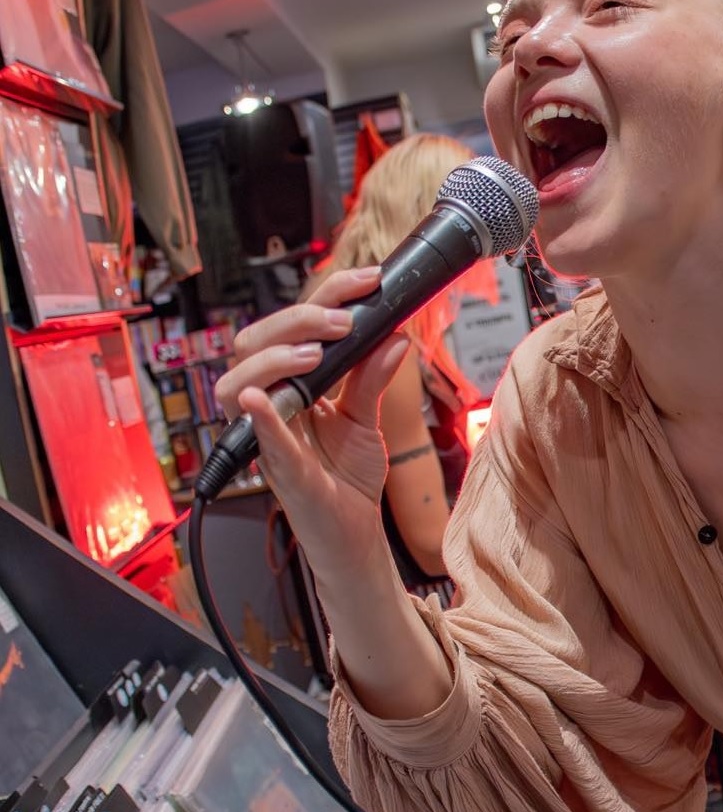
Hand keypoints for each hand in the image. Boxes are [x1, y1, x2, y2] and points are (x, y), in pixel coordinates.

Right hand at [213, 267, 412, 571]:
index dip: (325, 297)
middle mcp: (269, 404)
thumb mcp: (366, 417)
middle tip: (344, 320)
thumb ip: (373, 377)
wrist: (353, 531)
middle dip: (297, 321)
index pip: (292, 326)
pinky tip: (260, 399)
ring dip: (273, 360)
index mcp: (291, 384)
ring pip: (237, 383)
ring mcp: (268, 435)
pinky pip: (259, 440)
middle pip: (253, 343)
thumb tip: (396, 335)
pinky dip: (258, 417)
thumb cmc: (347, 475)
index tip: (368, 280)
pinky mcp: (279, 470)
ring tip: (314, 353)